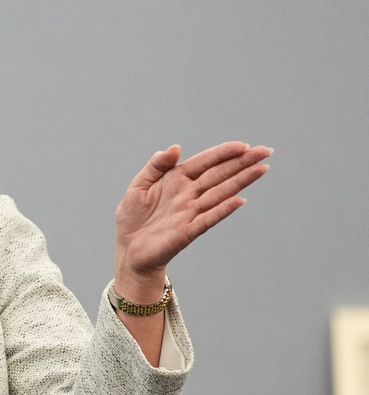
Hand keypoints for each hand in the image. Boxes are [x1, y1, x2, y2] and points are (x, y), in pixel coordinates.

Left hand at [114, 142, 271, 295]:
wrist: (128, 249)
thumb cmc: (132, 217)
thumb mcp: (138, 185)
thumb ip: (156, 166)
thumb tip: (175, 148)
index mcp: (176, 180)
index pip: (205, 162)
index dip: (222, 153)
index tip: (242, 145)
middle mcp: (189, 194)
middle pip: (219, 175)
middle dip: (242, 163)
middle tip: (265, 151)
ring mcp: (191, 212)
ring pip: (220, 193)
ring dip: (241, 181)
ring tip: (261, 169)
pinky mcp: (188, 231)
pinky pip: (208, 218)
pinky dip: (223, 209)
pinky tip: (239, 200)